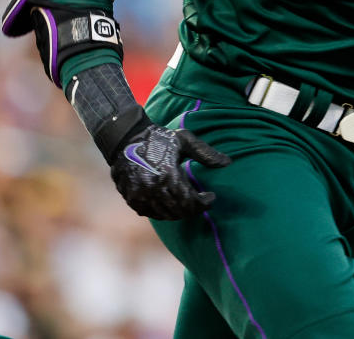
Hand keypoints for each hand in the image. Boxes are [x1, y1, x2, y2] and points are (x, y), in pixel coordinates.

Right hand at [109, 123, 231, 219]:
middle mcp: (153, 189)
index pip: (191, 202)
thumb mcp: (184, 140)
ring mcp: (140, 196)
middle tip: (200, 201)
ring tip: (187, 202)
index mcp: (168, 175)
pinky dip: (162, 211)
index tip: (211, 197)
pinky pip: (150, 213)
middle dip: (194, 209)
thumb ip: (206, 154)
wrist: (125, 137)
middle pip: (180, 211)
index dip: (205, 203)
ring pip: (166, 215)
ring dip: (179, 212)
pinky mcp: (131, 198)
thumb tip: (228, 163)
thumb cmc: (158, 137)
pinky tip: (169, 202)